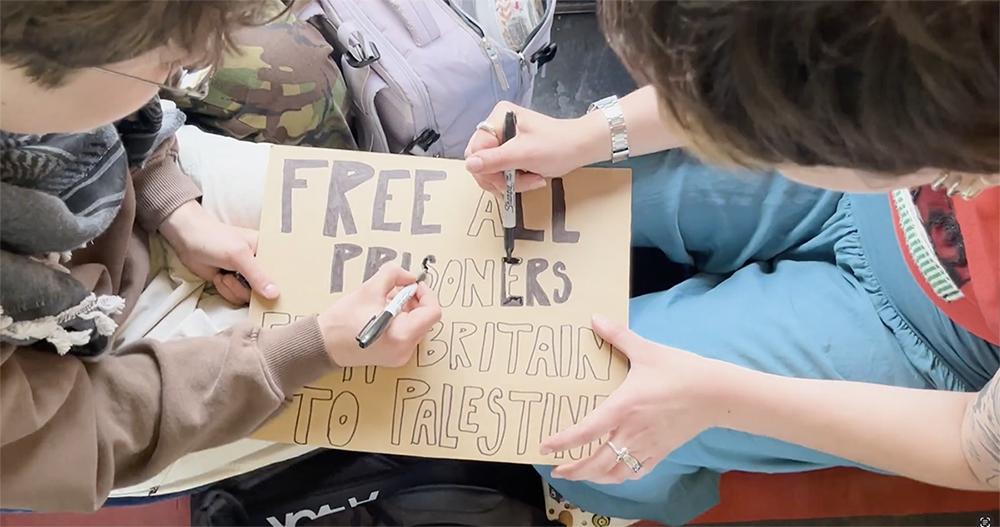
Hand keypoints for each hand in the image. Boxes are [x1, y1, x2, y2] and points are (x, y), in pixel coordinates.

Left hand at [159, 201, 277, 304]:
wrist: (186, 239)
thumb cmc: (214, 238)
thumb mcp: (239, 256)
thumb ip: (257, 276)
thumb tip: (275, 294)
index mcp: (268, 251)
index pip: (283, 272)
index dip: (281, 284)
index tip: (276, 294)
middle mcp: (260, 265)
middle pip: (266, 290)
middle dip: (248, 288)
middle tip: (235, 276)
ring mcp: (246, 276)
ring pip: (250, 297)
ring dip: (233, 289)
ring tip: (224, 274)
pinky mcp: (233, 284)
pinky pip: (237, 298)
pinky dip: (225, 291)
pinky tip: (219, 277)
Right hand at [318, 263, 441, 367]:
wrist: (323, 344)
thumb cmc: (342, 320)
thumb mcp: (369, 289)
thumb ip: (394, 275)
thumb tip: (409, 276)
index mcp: (402, 334)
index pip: (432, 312)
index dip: (426, 294)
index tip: (412, 285)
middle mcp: (405, 349)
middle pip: (425, 319)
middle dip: (413, 300)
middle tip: (396, 290)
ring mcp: (400, 356)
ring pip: (416, 326)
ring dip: (406, 310)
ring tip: (384, 302)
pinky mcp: (393, 357)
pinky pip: (407, 334)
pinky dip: (400, 321)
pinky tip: (382, 314)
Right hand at [464, 101, 609, 193]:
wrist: (582, 147)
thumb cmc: (557, 146)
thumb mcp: (524, 154)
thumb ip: (495, 160)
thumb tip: (469, 165)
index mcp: (498, 118)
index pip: (475, 150)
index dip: (486, 170)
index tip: (505, 182)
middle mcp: (496, 125)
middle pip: (480, 161)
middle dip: (500, 178)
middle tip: (520, 183)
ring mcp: (503, 139)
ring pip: (490, 170)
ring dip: (510, 182)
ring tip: (532, 180)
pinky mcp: (511, 151)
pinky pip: (501, 171)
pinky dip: (515, 180)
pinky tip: (532, 178)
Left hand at [540, 315, 727, 483]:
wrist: (716, 393)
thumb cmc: (680, 371)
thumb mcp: (646, 350)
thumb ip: (618, 336)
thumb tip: (595, 318)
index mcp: (623, 407)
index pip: (586, 431)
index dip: (563, 442)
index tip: (545, 447)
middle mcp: (632, 431)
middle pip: (597, 462)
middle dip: (574, 470)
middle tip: (557, 469)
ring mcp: (647, 445)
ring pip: (615, 473)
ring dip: (594, 477)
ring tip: (580, 475)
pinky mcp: (661, 452)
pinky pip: (636, 472)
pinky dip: (619, 477)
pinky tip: (611, 473)